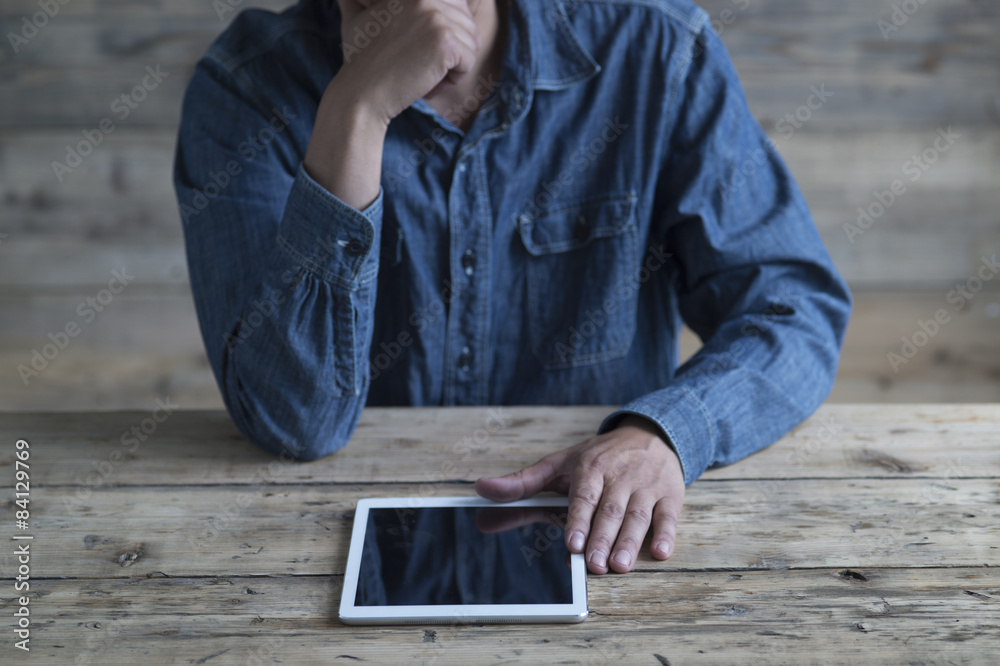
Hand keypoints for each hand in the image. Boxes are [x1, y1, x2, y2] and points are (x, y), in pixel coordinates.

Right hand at [336, 0, 480, 123]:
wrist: (360, 91)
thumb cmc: (362, 61)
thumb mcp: (366, 15)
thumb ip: (380, 2)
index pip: (457, 5)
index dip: (445, 32)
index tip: (420, 49)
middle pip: (467, 23)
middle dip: (452, 49)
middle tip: (421, 65)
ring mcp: (436, 18)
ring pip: (471, 43)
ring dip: (453, 65)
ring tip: (423, 74)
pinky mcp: (446, 43)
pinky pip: (470, 61)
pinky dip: (454, 79)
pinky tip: (429, 84)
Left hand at [475, 415, 684, 573]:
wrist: (649, 433)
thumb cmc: (598, 457)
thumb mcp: (559, 464)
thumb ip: (522, 484)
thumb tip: (481, 491)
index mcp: (591, 467)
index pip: (583, 495)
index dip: (578, 519)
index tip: (571, 542)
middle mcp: (620, 476)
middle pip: (610, 510)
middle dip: (602, 538)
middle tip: (595, 565)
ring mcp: (646, 486)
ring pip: (638, 516)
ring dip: (629, 542)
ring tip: (619, 566)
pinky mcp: (670, 495)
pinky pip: (669, 516)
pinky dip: (666, 534)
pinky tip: (660, 552)